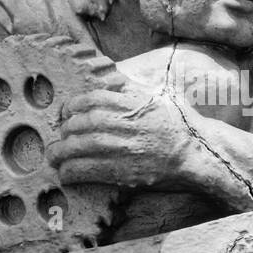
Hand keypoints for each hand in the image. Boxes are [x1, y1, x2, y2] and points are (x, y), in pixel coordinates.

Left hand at [47, 87, 195, 189]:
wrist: (198, 155)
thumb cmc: (181, 126)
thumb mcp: (160, 97)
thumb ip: (134, 90)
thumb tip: (112, 78)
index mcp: (135, 104)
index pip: (94, 98)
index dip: (74, 105)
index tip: (67, 111)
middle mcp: (128, 124)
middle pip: (84, 123)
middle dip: (66, 129)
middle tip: (59, 134)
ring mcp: (126, 149)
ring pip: (82, 146)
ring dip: (62, 151)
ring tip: (54, 155)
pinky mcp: (125, 172)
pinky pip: (89, 171)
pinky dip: (72, 172)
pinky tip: (66, 173)